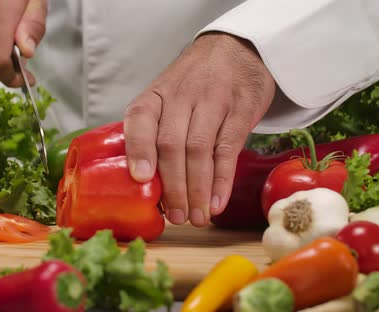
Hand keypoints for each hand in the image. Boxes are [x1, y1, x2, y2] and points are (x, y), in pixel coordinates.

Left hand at [123, 33, 275, 226]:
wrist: (236, 49)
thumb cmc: (193, 84)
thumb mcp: (166, 96)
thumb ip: (154, 130)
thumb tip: (143, 183)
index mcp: (156, 95)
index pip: (140, 119)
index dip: (138, 149)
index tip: (141, 178)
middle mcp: (181, 96)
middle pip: (172, 144)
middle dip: (173, 186)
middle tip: (174, 217)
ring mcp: (212, 101)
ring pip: (199, 150)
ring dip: (197, 189)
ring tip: (196, 218)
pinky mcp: (240, 111)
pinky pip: (228, 149)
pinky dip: (222, 180)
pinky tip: (216, 202)